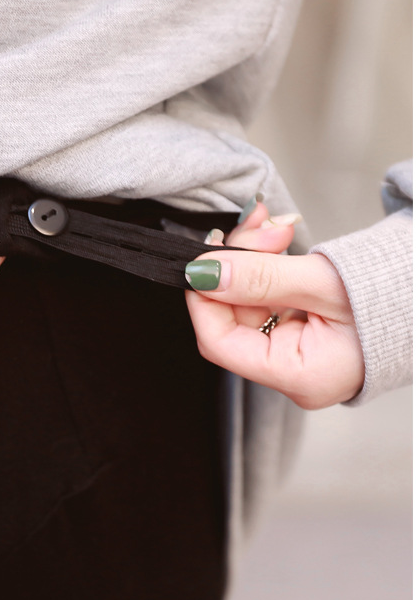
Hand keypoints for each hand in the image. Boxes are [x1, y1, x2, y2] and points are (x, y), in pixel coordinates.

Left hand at [185, 199, 363, 408]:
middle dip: (236, 264)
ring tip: (273, 224)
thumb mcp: (323, 283)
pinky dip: (266, 263)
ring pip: (246, 299)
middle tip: (256, 225)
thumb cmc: (399, 296)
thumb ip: (259, 278)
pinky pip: (267, 295)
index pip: (219, 342)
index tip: (203, 255)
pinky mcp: (303, 329)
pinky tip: (276, 237)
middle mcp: (293, 371)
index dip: (204, 297)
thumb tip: (203, 275)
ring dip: (251, 255)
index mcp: (301, 376)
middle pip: (231, 316)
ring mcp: (297, 350)